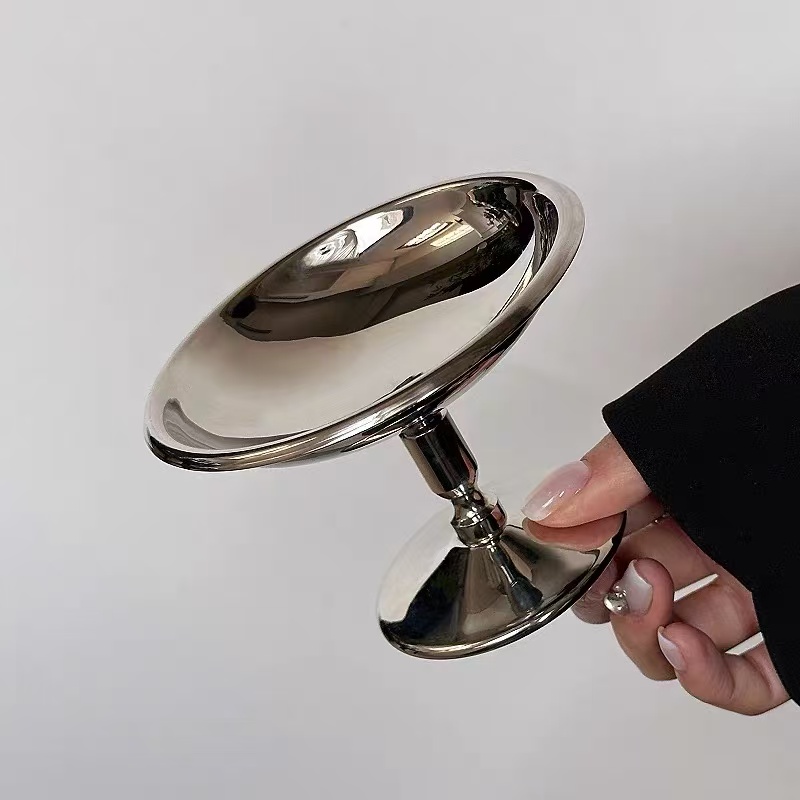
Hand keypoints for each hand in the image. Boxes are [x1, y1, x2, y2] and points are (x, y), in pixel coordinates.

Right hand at [522, 434, 788, 714]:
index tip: (568, 561)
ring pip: (679, 639)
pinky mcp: (795, 629)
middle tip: (624, 582)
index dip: (580, 554)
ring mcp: (753, 585)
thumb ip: (614, 471)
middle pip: (634, 590)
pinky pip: (746, 677)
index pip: (605, 532)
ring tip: (660, 616)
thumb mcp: (692, 432)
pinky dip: (707, 680)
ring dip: (650, 640)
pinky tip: (687, 654)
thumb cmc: (793, 415)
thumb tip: (545, 505)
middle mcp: (711, 536)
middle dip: (613, 600)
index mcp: (679, 488)